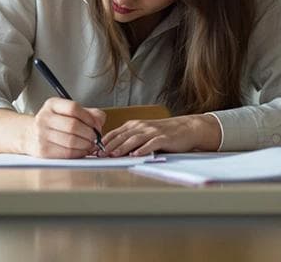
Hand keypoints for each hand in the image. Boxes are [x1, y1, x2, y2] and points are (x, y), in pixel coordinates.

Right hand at [21, 97, 106, 157]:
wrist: (30, 135)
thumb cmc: (55, 123)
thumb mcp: (68, 112)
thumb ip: (88, 113)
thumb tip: (99, 123)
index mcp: (51, 104)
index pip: (73, 108)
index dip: (89, 117)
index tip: (96, 125)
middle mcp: (44, 117)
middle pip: (73, 126)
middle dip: (89, 134)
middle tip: (95, 138)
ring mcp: (41, 134)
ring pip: (72, 141)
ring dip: (86, 145)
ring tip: (89, 145)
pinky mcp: (43, 150)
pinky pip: (67, 153)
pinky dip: (79, 153)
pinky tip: (81, 150)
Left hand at [97, 114, 221, 156]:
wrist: (186, 128)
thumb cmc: (164, 133)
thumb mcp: (144, 133)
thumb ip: (130, 138)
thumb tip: (113, 150)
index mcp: (134, 125)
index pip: (115, 133)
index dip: (104, 141)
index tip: (94, 150)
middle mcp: (141, 126)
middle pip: (122, 136)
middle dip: (109, 146)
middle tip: (99, 154)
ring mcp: (152, 131)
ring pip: (134, 139)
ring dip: (122, 147)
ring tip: (113, 155)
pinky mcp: (163, 138)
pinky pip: (151, 143)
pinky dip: (143, 149)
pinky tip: (136, 154)